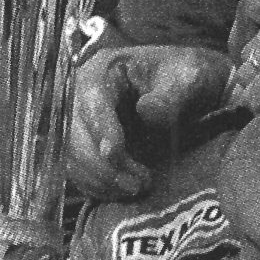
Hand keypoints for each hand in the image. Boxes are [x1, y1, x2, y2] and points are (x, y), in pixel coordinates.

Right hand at [66, 45, 231, 198]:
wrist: (188, 89)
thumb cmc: (186, 77)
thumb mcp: (189, 78)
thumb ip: (172, 94)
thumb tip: (147, 109)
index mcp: (107, 68)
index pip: (92, 99)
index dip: (100, 129)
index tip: (115, 154)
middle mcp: (85, 92)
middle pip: (73, 131)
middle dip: (101, 163)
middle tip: (135, 183)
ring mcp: (81, 119)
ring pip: (71, 154)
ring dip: (99, 178)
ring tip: (135, 188)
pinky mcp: (86, 143)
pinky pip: (77, 169)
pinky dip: (96, 185)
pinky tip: (122, 192)